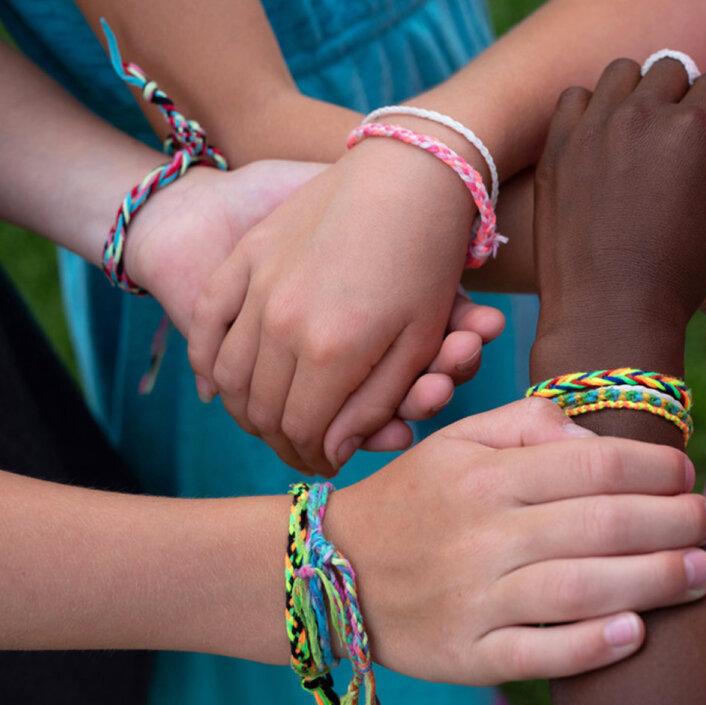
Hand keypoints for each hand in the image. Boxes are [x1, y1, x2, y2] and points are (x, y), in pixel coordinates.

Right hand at [182, 145, 503, 474]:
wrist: (408, 172)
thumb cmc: (428, 262)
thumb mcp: (417, 342)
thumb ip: (371, 403)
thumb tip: (332, 451)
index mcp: (333, 352)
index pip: (303, 432)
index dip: (312, 456)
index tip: (325, 462)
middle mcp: (283, 325)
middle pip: (263, 411)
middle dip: (282, 440)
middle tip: (300, 447)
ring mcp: (257, 289)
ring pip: (231, 377)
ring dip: (246, 410)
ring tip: (268, 420)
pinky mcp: (244, 260)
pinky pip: (208, 328)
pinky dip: (210, 364)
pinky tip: (220, 385)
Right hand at [327, 398, 705, 682]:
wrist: (335, 570)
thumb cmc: (414, 499)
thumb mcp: (457, 442)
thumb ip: (526, 426)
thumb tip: (596, 438)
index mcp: (485, 476)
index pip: (593, 464)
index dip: (654, 466)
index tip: (685, 472)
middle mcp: (482, 535)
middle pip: (601, 526)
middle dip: (672, 522)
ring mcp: (474, 599)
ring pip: (580, 590)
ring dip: (653, 581)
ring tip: (700, 573)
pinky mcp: (467, 654)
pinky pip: (539, 654)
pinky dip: (592, 645)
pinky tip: (637, 631)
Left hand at [532, 57, 705, 350]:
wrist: (611, 309)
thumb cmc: (682, 265)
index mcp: (694, 126)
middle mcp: (642, 114)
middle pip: (670, 71)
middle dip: (681, 98)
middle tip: (676, 144)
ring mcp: (594, 127)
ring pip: (622, 75)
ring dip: (636, 95)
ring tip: (639, 138)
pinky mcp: (558, 145)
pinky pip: (576, 98)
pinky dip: (592, 111)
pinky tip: (602, 144)